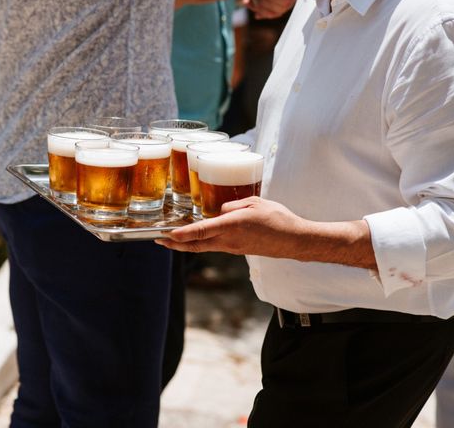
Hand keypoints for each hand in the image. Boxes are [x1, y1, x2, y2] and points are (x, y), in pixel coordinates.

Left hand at [156, 197, 307, 254]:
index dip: (182, 234)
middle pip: (196, 244)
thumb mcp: (254, 203)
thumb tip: (220, 211)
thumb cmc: (278, 218)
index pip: (201, 231)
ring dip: (186, 243)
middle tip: (159, 240)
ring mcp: (232, 247)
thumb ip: (233, 205)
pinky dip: (201, 242)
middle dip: (176, 243)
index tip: (167, 235)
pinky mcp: (237, 249)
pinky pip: (214, 246)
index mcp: (232, 226)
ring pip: (203, 247)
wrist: (294, 241)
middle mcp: (229, 240)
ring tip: (172, 238)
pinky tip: (196, 236)